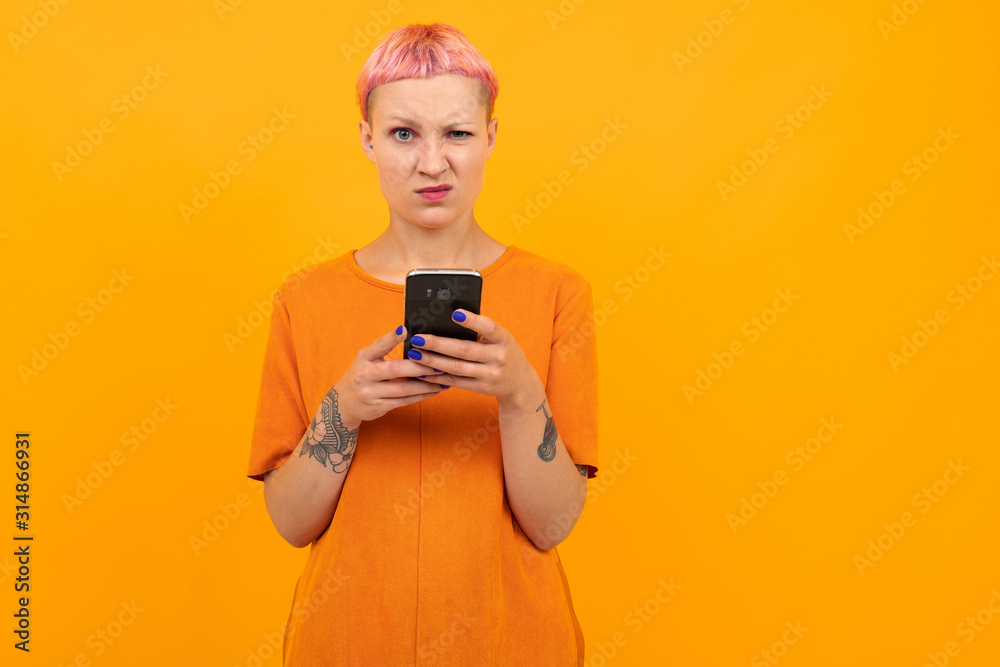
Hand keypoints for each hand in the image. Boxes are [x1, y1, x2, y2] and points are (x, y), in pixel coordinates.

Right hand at [333, 325, 446, 426]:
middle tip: (440, 364)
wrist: (344, 403)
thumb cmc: (363, 375)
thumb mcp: (367, 359)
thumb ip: (384, 349)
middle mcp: (365, 375)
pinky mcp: (378, 407)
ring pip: (404, 389)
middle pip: (395, 370)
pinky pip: (404, 401)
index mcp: (363, 358)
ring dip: (426, 385)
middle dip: (420, 367)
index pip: (378, 346)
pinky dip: (421, 396)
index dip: (391, 338)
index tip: (404, 329)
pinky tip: (433, 390)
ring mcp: (370, 393)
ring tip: (443, 380)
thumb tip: (414, 339)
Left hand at [405, 309, 539, 403]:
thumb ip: (481, 329)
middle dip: (438, 344)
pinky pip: (455, 382)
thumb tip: (447, 318)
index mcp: (503, 339)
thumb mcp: (500, 338)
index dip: (472, 321)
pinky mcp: (481, 388)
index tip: (455, 314)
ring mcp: (490, 375)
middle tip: (417, 338)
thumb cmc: (503, 351)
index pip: (489, 327)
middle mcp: (499, 357)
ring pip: (456, 367)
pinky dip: (437, 376)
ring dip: (432, 361)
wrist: (519, 383)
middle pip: (464, 350)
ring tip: (415, 354)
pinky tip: (423, 370)